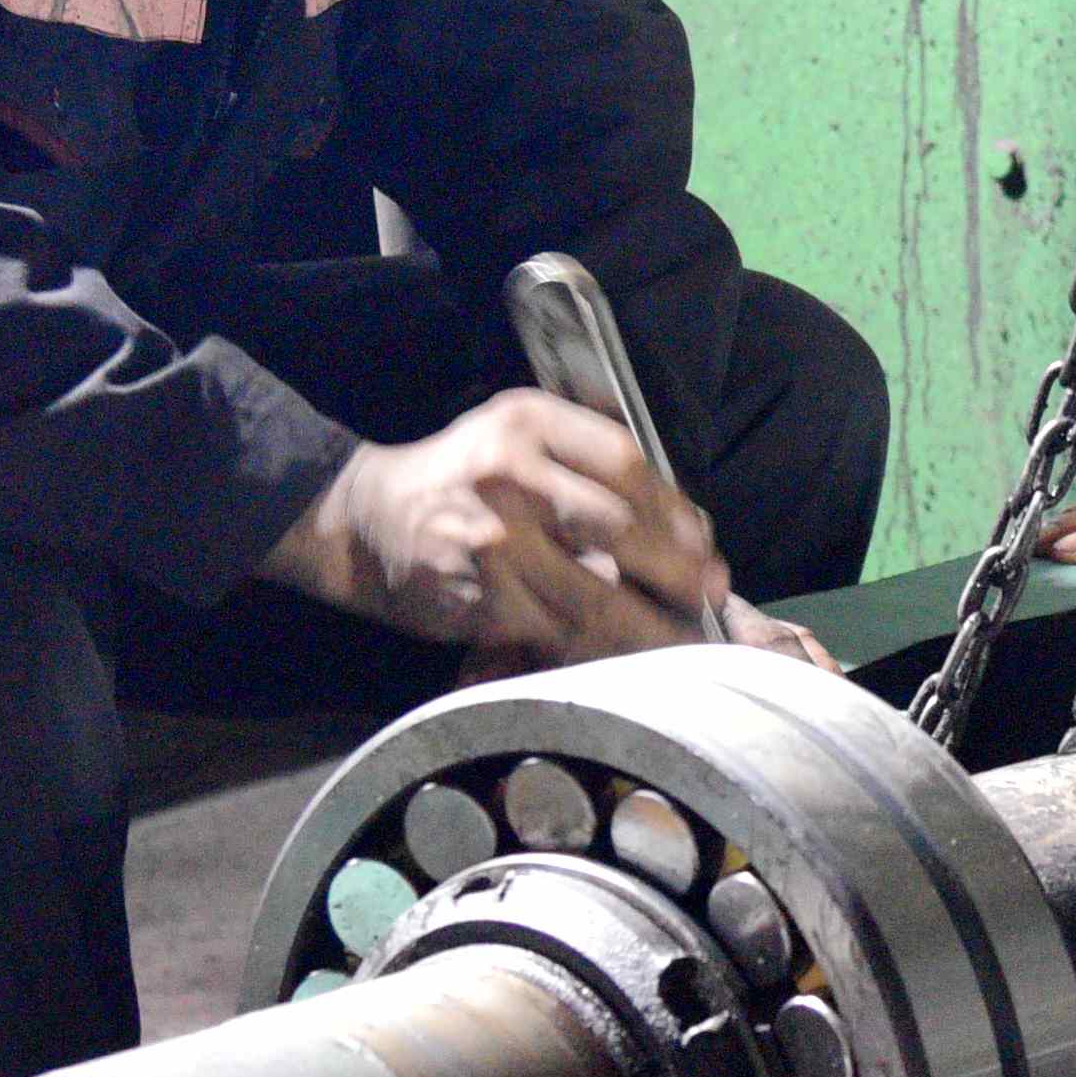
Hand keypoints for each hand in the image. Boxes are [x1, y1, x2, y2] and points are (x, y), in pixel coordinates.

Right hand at [274, 391, 741, 665]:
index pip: (623, 463)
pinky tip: (621, 653)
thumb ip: (589, 454)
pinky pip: (557, 630)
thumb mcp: (518, 433)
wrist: (366, 521)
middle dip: (676, 568)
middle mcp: (508, 475)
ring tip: (682, 639)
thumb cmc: (462, 476)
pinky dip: (597, 646)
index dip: (673, 508)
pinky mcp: (480, 599)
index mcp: (527, 423)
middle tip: (709, 593)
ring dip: (648, 624)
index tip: (702, 542)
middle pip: (618, 526)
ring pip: (595, 591)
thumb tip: (684, 517)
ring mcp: (492, 540)